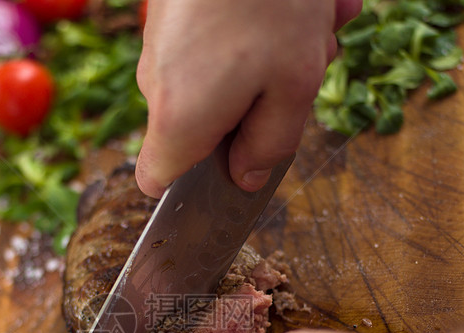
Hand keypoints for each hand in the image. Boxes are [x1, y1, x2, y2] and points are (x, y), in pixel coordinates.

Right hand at [135, 0, 361, 197]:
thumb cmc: (270, 2)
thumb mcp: (293, 87)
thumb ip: (271, 146)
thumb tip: (247, 177)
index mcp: (179, 120)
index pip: (155, 181)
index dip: (193, 183)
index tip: (234, 161)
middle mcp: (155, 86)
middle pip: (199, 128)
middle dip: (252, 111)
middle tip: (298, 72)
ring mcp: (158, 45)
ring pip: (213, 81)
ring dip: (265, 65)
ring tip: (308, 26)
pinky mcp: (170, 15)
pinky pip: (212, 44)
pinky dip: (254, 33)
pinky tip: (294, 6)